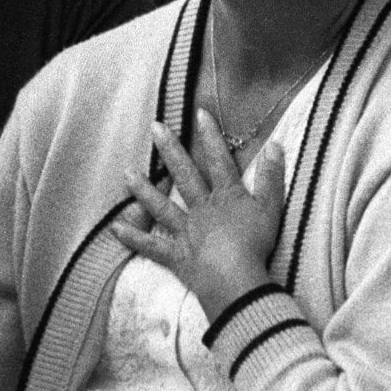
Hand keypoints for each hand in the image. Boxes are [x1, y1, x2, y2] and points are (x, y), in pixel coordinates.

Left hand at [110, 112, 284, 317]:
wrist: (236, 278)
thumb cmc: (256, 244)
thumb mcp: (271, 208)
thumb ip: (272, 177)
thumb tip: (275, 145)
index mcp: (227, 197)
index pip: (219, 160)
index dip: (211, 136)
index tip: (199, 112)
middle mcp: (202, 208)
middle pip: (185, 175)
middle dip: (171, 150)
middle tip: (155, 128)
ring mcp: (186, 231)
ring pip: (161, 206)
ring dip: (144, 190)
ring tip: (127, 173)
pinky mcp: (176, 255)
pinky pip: (152, 245)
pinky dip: (134, 238)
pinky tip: (115, 228)